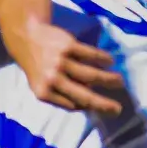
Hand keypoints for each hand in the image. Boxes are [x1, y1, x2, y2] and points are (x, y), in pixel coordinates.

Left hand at [4, 19, 124, 115]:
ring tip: (119, 81)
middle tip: (119, 109)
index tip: (103, 108)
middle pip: (84, 96)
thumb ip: (59, 97)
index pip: (72, 106)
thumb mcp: (41, 85)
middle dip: (104, 104)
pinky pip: (91, 54)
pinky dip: (103, 59)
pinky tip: (109, 61)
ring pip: (91, 75)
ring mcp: (60, 62)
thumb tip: (89, 107)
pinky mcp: (67, 46)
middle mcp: (52, 79)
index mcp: (44, 93)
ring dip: (109, 80)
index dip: (89, 107)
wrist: (26, 37)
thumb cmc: (38, 66)